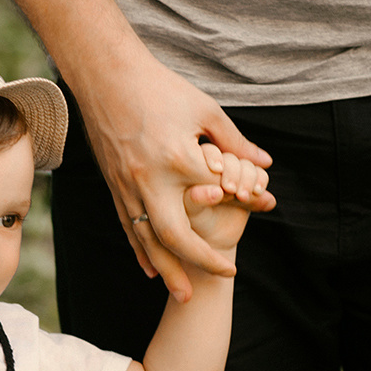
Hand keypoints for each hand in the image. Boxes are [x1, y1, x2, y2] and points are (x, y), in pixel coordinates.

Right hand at [70, 43, 271, 299]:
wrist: (106, 77)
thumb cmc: (159, 88)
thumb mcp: (205, 111)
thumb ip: (234, 142)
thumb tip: (265, 164)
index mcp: (178, 157)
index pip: (215, 195)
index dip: (241, 203)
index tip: (260, 209)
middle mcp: (150, 179)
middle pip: (175, 236)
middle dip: (199, 263)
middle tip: (221, 278)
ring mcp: (128, 186)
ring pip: (147, 239)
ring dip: (167, 269)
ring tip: (185, 294)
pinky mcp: (114, 186)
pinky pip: (128, 226)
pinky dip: (141, 250)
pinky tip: (151, 268)